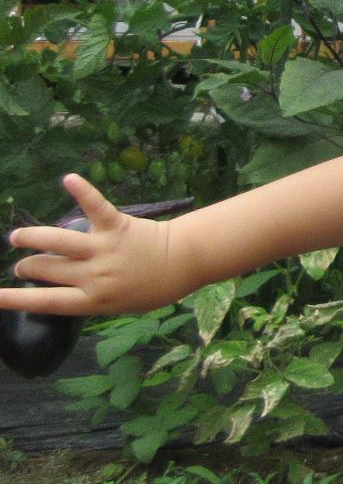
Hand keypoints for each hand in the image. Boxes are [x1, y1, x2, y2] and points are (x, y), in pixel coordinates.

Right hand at [2, 174, 188, 317]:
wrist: (183, 263)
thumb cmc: (150, 287)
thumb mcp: (116, 304)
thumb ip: (86, 296)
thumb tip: (53, 288)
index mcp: (93, 300)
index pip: (45, 302)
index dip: (14, 300)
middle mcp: (95, 276)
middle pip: (47, 269)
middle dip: (28, 266)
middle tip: (23, 264)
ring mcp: (105, 250)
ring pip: (58, 241)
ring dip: (33, 237)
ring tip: (19, 237)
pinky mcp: (117, 226)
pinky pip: (96, 207)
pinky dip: (82, 191)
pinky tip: (68, 179)